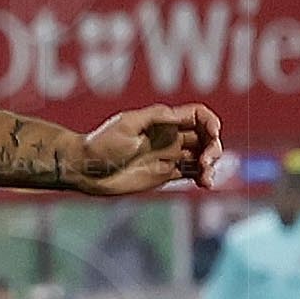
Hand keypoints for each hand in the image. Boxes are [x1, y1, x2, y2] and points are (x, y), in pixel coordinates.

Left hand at [75, 102, 223, 193]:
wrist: (86, 169)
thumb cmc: (101, 143)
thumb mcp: (126, 124)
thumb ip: (156, 117)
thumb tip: (182, 115)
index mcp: (164, 122)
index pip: (198, 116)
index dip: (210, 122)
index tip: (211, 133)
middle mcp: (170, 137)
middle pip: (206, 137)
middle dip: (213, 148)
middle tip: (203, 162)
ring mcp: (169, 156)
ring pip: (203, 157)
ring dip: (212, 165)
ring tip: (204, 177)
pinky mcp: (165, 174)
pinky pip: (192, 174)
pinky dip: (204, 177)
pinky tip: (206, 183)